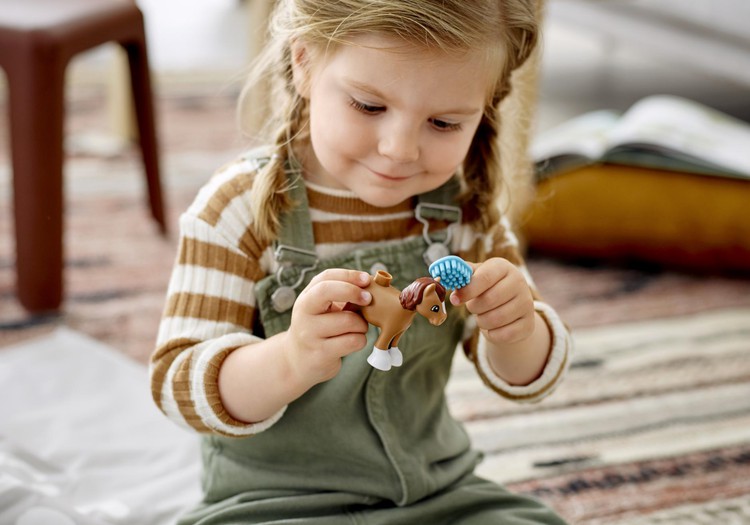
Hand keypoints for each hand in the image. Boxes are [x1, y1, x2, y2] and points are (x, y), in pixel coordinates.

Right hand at [283, 269, 371, 385]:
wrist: (298, 361)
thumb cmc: (319, 329)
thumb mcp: (322, 309)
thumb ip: (341, 296)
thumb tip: (370, 286)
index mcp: (306, 299)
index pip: (325, 278)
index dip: (348, 275)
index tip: (366, 279)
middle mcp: (303, 314)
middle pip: (327, 291)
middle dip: (353, 292)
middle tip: (368, 299)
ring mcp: (310, 335)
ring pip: (349, 320)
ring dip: (362, 323)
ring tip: (358, 328)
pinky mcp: (321, 354)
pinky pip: (353, 341)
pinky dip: (360, 340)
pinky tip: (353, 341)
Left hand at [450, 258, 535, 345]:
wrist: (512, 305)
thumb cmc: (488, 287)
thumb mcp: (477, 276)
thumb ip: (462, 275)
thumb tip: (445, 277)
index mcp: (503, 267)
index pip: (485, 277)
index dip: (467, 290)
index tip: (454, 299)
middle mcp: (519, 283)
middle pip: (488, 300)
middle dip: (473, 307)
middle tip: (472, 307)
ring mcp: (527, 304)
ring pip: (495, 319)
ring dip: (481, 321)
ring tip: (483, 315)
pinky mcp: (529, 324)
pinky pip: (503, 335)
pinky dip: (491, 334)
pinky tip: (493, 327)